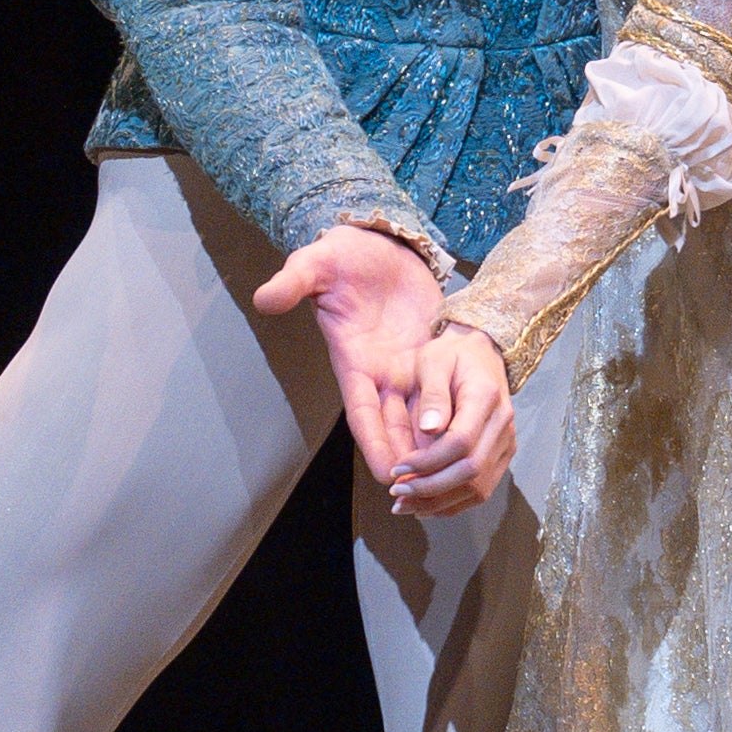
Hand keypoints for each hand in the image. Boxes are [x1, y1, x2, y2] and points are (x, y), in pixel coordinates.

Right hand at [250, 223, 448, 480]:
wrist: (379, 238)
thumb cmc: (345, 252)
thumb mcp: (317, 262)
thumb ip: (294, 282)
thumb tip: (264, 298)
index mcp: (352, 360)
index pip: (362, 413)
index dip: (374, 444)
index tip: (387, 476)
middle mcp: (378, 371)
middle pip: (392, 425)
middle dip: (405, 459)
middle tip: (424, 493)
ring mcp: (403, 365)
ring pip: (417, 416)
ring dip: (429, 445)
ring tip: (450, 477)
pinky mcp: (426, 355)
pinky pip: (438, 394)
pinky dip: (447, 419)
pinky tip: (466, 441)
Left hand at [383, 324, 515, 518]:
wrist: (482, 353)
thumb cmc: (453, 356)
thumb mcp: (434, 361)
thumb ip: (433, 395)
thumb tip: (429, 429)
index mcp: (486, 398)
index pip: (460, 443)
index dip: (427, 462)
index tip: (397, 468)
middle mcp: (502, 425)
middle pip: (471, 472)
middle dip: (430, 488)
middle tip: (397, 494)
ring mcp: (506, 443)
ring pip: (478, 488)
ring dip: (440, 502)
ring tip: (406, 506)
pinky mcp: (502, 456)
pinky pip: (482, 490)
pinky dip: (453, 504)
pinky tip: (426, 506)